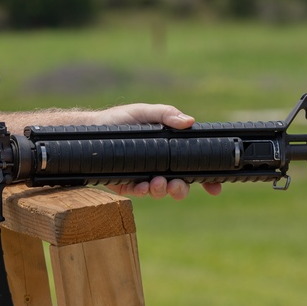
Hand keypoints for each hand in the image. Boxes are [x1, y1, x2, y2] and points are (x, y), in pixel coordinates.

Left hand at [92, 103, 222, 199]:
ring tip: (157, 183)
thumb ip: (166, 114)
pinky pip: (138, 193)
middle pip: (180, 185)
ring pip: (161, 192)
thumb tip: (189, 121)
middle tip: (176, 185)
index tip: (215, 187)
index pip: (193, 167)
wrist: (92, 129)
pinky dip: (142, 191)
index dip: (207, 179)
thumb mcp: (145, 112)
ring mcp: (144, 177)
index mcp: (170, 151)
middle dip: (181, 189)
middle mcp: (160, 166)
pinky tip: (141, 186)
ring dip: (162, 191)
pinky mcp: (127, 184)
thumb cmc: (121, 119)